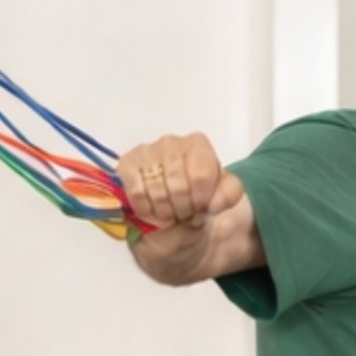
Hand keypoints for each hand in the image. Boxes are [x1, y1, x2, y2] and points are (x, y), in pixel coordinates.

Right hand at [117, 132, 244, 231]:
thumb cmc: (197, 197)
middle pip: (178, 186)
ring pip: (156, 191)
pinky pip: (137, 193)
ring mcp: (146, 151)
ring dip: (165, 212)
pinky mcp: (126, 166)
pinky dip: (146, 209)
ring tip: (170, 213)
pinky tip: (152, 210)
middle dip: (183, 209)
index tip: (201, 207)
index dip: (201, 200)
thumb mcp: (222, 196)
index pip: (201, 175)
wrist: (171, 208)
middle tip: (184, 213)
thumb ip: (229, 194)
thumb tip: (215, 202)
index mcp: (198, 144)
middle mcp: (170, 141)